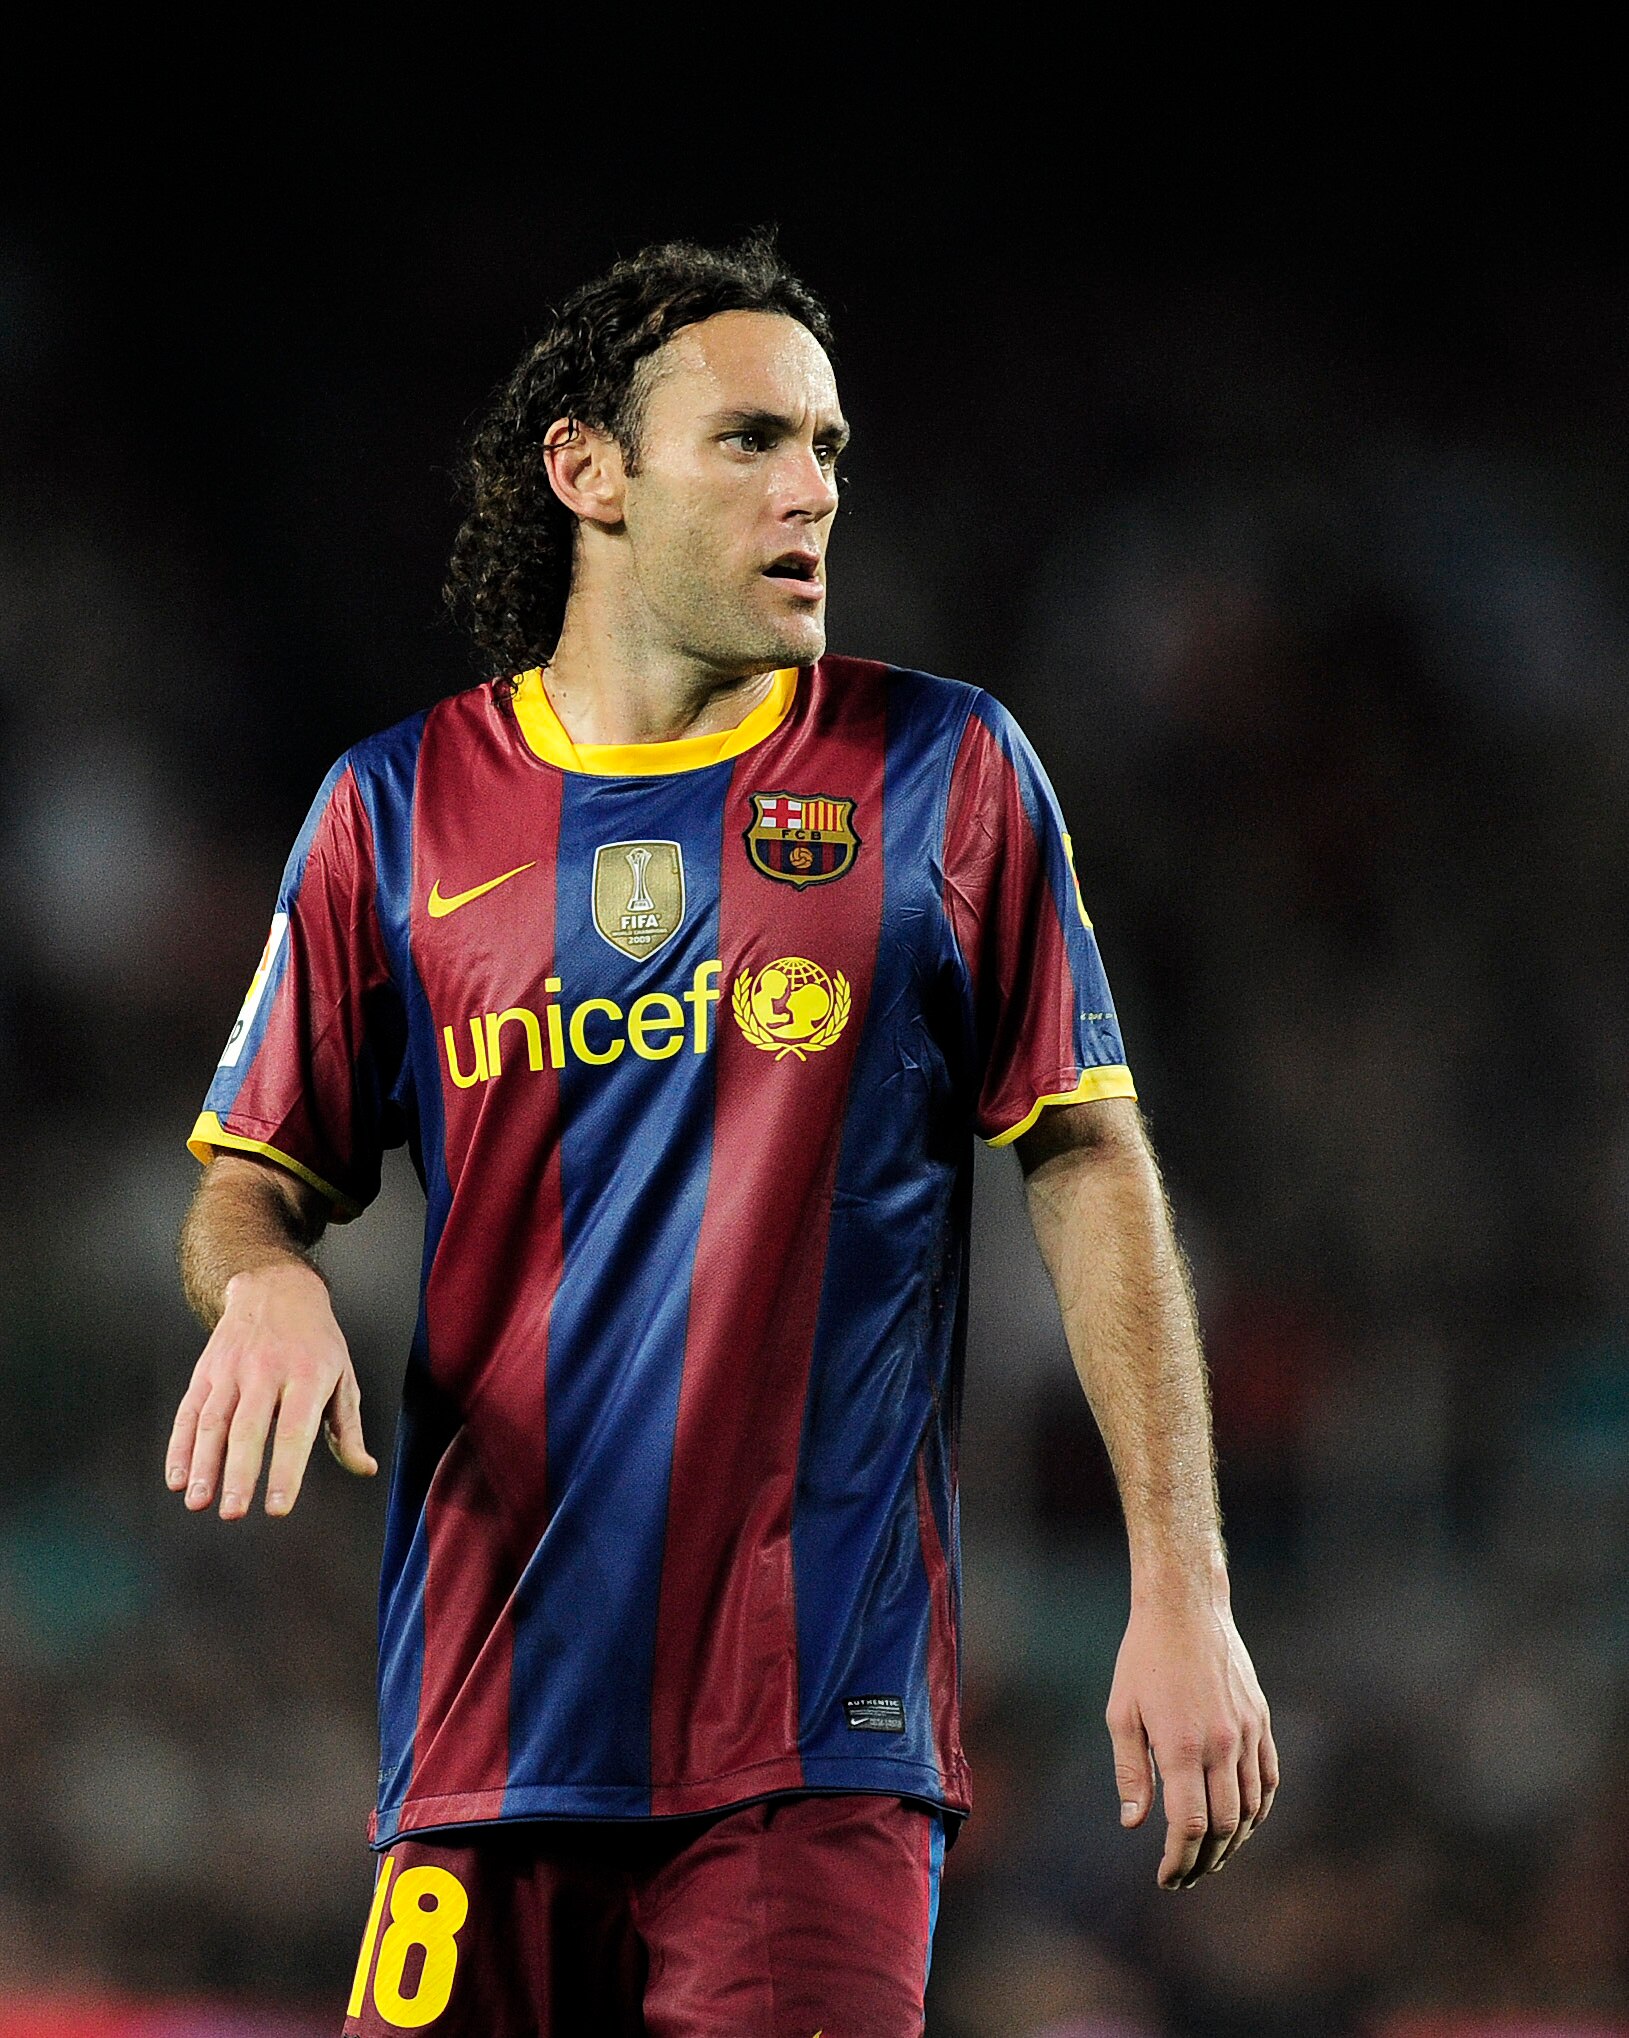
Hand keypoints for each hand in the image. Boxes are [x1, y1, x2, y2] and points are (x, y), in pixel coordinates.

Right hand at [165, 1261, 376, 1518]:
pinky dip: (179, 1447)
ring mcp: (231, 1370)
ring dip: (203, 1465)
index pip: (295, 1430)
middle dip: (238, 1474)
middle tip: (232, 1513)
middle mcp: (266, 1371)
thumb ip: (348, 1428)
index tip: (278, 1508)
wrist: (276, 1288)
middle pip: (248, 1428)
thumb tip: (364, 1468)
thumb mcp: (342, 1375)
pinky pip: (189, 1412)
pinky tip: (177, 1478)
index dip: (286, 1471)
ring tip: (198, 1502)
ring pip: (213, 1422)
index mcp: (308, 1375)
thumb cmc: (316, 1341)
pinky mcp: (206, 1371)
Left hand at [1106, 1587, 1277, 1888]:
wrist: (1185, 1607)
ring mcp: (1246, 1732)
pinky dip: (1258, 1810)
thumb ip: (1131, 1772)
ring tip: (1210, 1858)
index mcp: (1181, 1745)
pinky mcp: (1259, 1720)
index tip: (1166, 1877)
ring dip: (1232, 1843)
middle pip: (1223, 1826)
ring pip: (1251, 1808)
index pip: (1189, 1825)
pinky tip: (1241, 1823)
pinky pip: (1269, 1779)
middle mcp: (1220, 1744)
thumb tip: (1134, 1823)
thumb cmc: (1143, 1658)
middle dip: (1204, 1861)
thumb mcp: (1121, 1712)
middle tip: (1185, 1876)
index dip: (1179, 1860)